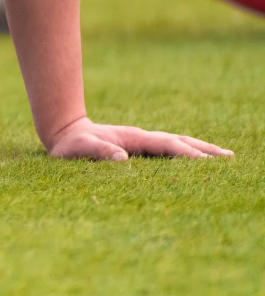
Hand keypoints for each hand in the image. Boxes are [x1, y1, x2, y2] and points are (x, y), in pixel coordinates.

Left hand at [45, 117, 232, 160]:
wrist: (65, 132)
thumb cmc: (70, 144)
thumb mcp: (79, 149)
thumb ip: (98, 152)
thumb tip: (122, 160)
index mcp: (133, 138)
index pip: (166, 145)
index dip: (186, 153)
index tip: (206, 162)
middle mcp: (143, 138)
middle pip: (179, 141)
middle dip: (203, 150)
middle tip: (230, 158)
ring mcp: (143, 142)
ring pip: (177, 144)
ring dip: (199, 150)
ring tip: (224, 157)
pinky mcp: (141, 148)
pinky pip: (169, 150)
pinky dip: (186, 154)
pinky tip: (197, 162)